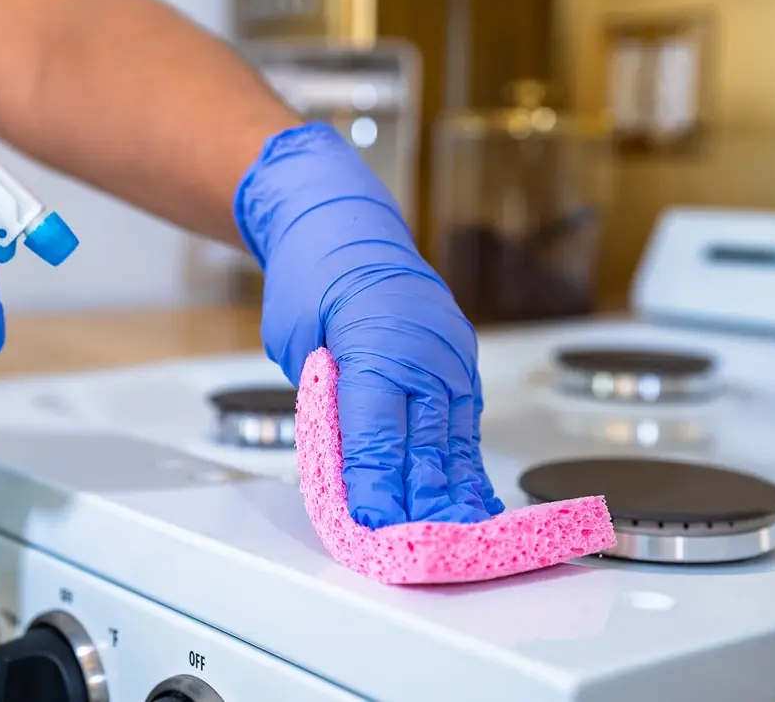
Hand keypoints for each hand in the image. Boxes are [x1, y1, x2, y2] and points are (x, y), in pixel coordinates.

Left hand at [236, 123, 503, 528]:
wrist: (342, 222)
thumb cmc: (313, 278)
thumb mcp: (299, 343)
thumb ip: (327, 403)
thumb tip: (347, 463)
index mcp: (373, 344)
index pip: (374, 433)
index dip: (376, 487)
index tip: (375, 528)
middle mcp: (420, 349)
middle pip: (422, 443)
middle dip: (421, 503)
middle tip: (421, 551)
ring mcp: (446, 353)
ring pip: (452, 435)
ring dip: (454, 491)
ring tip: (461, 540)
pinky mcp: (458, 359)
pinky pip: (465, 420)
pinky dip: (467, 461)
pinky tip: (474, 498)